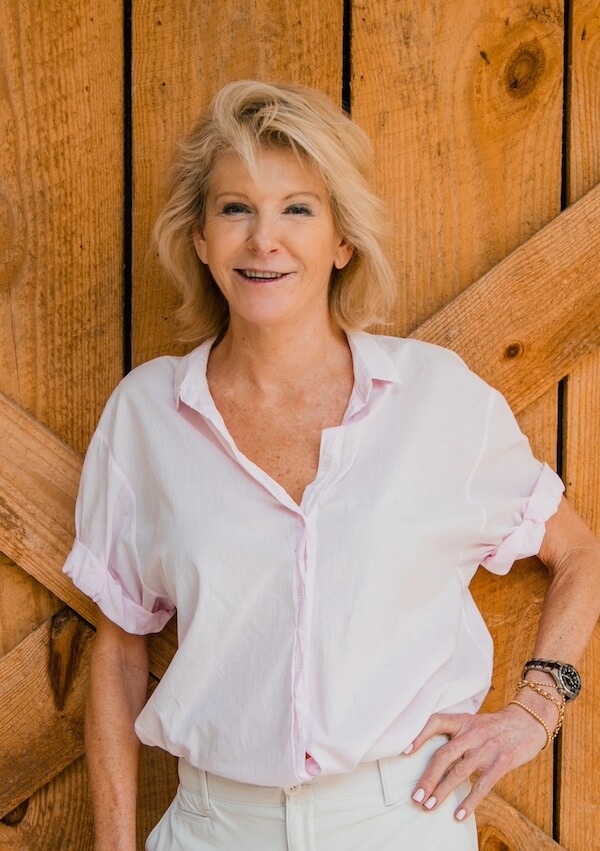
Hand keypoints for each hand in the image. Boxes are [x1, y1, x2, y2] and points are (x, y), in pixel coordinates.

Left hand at [406, 701, 556, 821]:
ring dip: (442, 791)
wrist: (528, 723)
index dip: (419, 735)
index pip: (436, 722)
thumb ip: (456, 735)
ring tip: (429, 806)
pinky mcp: (501, 763)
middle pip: (444, 755)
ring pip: (459, 772)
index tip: (405, 751)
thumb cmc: (495, 727)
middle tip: (416, 796)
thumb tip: (433, 758)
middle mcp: (472, 733)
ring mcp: (487, 748)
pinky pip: (482, 785)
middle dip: (428, 778)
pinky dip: (469, 801)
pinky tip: (458, 814)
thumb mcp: (474, 723)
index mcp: (463, 721)